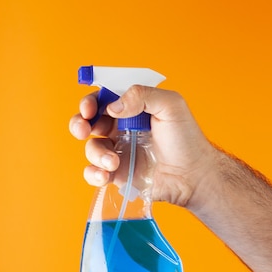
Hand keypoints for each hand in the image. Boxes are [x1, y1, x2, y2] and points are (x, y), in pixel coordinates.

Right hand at [68, 85, 218, 208]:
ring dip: (97, 153)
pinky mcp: (116, 174)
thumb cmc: (186, 139)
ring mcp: (116, 152)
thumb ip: (142, 95)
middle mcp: (119, 129)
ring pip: (91, 148)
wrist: (193, 175)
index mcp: (130, 109)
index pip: (102, 100)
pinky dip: (93, 173)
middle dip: (78, 123)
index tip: (90, 109)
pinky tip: (105, 174)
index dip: (90, 102)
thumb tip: (113, 106)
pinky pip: (94, 172)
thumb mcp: (170, 105)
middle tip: (83, 130)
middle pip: (87, 122)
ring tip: (114, 162)